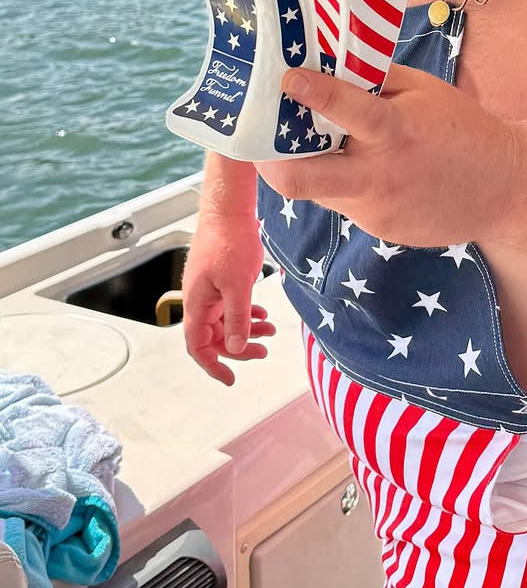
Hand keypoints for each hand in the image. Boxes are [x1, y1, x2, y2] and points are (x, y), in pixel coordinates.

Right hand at [182, 212, 275, 385]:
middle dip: (237, 348)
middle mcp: (199, 298)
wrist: (230, 209)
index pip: (197, 345)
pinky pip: (230, 304)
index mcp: (196, 303)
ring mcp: (209, 288)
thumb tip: (236, 347)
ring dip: (245, 329)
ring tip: (269, 332)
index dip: (212, 364)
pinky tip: (262, 314)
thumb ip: (237, 318)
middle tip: (262, 352)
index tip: (230, 378)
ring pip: (224, 320)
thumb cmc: (230, 241)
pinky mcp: (219, 278)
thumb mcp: (238, 285)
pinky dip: (246, 313)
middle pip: (213, 335)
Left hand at [253, 64, 519, 249]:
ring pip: (318, 190)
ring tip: (320, 148)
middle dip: (269, 163)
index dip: (311, 93)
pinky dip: (344, 184)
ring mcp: (376, 208)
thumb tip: (326, 63)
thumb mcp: (424, 91)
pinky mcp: (379, 230)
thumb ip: (375, 80)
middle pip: (300, 180)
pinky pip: (345, 203)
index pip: (346, 110)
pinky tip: (368, 172)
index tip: (287, 78)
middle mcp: (379, 175)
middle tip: (261, 144)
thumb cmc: (463, 129)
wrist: (505, 189)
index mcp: (395, 131)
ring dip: (310, 168)